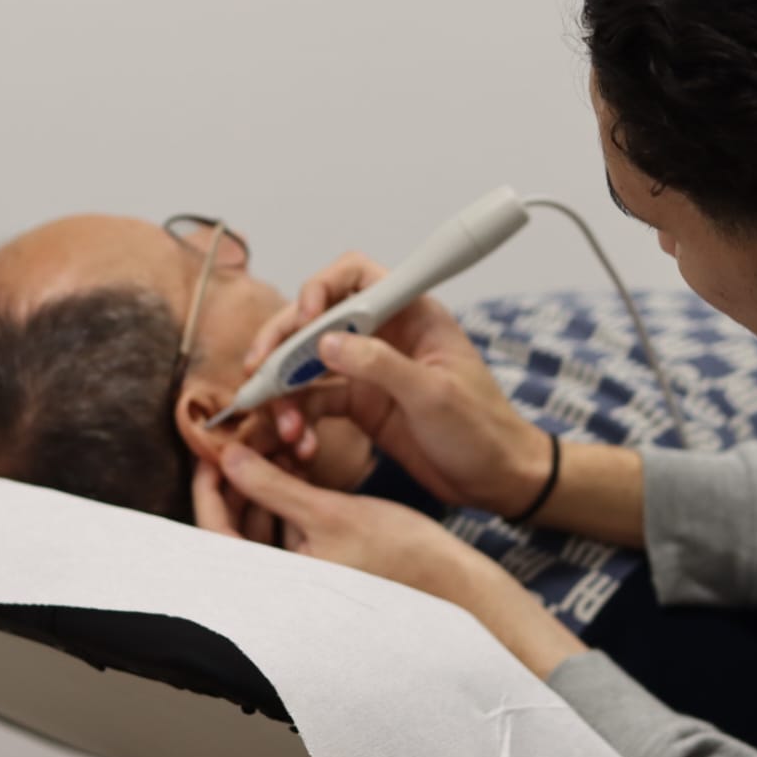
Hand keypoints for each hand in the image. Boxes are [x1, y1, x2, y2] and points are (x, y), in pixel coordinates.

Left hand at [197, 443, 585, 677]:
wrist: (456, 583)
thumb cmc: (401, 556)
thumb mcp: (331, 512)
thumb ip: (274, 487)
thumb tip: (228, 457)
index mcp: (275, 585)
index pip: (216, 532)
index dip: (209, 486)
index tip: (213, 448)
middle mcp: (281, 587)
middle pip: (235, 528)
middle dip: (238, 480)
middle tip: (243, 437)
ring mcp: (301, 577)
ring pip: (261, 526)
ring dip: (263, 487)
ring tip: (271, 445)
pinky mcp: (322, 567)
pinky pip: (287, 531)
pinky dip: (286, 500)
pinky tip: (295, 465)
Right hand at [246, 252, 550, 516]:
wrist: (498, 480)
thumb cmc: (483, 430)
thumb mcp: (434, 395)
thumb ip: (380, 365)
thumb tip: (326, 342)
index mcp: (411, 314)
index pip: (353, 276)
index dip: (321, 289)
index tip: (304, 319)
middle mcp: (384, 334)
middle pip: (316, 320)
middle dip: (283, 344)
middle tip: (258, 373)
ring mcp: (369, 369)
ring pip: (308, 362)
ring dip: (286, 390)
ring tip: (282, 425)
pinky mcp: (361, 404)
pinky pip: (315, 401)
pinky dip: (300, 419)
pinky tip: (300, 442)